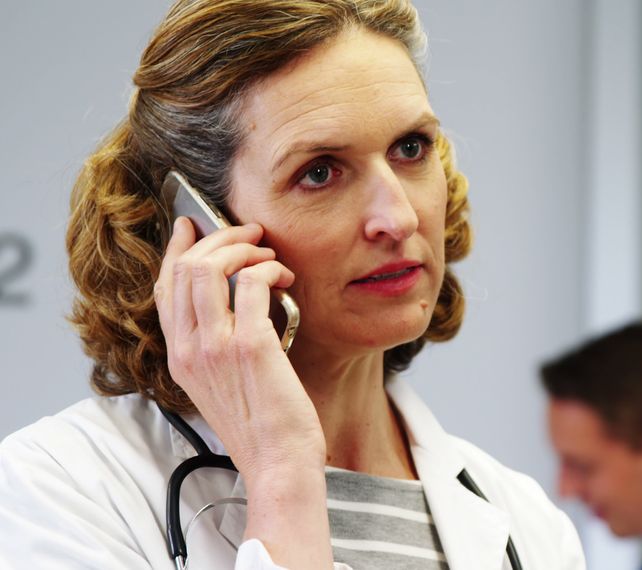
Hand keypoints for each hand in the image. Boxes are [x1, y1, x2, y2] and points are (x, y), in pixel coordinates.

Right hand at [156, 217, 333, 566]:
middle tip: (250, 234)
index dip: (176, 250)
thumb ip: (217, 346)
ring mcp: (216, 346)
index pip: (165, 288)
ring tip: (268, 253)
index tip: (191, 226)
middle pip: (186, 269)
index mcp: (179, 358)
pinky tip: (284, 276)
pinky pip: (251, 284)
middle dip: (219, 239)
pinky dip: (268, 269)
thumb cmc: (261, 427)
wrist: (278, 462)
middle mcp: (189, 349)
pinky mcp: (250, 346)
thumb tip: (238, 300)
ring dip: (244, 248)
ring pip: (211, 268)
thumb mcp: (222, 385)